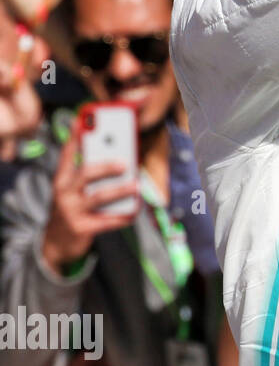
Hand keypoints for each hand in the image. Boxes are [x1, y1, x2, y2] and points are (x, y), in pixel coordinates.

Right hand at [39, 135, 136, 273]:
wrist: (56, 244)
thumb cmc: (70, 210)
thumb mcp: (71, 191)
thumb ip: (87, 176)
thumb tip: (118, 159)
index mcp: (62, 180)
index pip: (68, 155)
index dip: (75, 138)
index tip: (82, 122)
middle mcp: (64, 193)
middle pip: (85, 174)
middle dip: (106, 166)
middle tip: (124, 163)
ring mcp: (72, 211)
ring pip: (98, 197)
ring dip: (120, 190)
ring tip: (136, 186)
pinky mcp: (82, 228)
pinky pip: (108, 220)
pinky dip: (124, 215)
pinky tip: (134, 211)